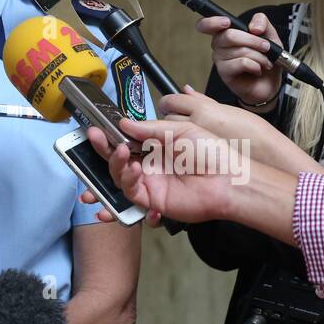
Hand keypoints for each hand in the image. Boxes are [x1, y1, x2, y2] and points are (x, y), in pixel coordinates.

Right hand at [79, 119, 240, 223]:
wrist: (229, 179)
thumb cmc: (212, 152)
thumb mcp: (180, 131)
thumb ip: (149, 129)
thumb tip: (124, 123)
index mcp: (157, 146)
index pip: (126, 140)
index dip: (111, 135)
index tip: (99, 126)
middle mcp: (150, 165)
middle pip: (118, 158)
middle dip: (104, 148)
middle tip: (94, 136)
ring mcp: (150, 183)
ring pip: (119, 175)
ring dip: (115, 163)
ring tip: (121, 152)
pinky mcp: (152, 200)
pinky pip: (130, 193)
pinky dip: (126, 180)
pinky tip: (131, 169)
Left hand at [160, 85, 323, 175]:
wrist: (263, 159)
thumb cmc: (253, 135)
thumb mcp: (227, 111)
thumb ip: (202, 101)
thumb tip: (186, 90)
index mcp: (204, 110)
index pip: (172, 100)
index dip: (169, 103)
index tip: (169, 105)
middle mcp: (195, 125)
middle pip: (167, 116)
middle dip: (170, 118)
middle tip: (176, 124)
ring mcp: (192, 143)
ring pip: (169, 132)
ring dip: (171, 133)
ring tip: (183, 139)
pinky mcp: (193, 158)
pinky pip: (176, 149)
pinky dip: (176, 148)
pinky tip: (185, 151)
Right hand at [195, 13, 282, 106]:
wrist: (270, 82)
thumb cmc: (266, 58)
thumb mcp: (269, 35)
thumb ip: (262, 22)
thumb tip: (254, 27)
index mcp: (224, 32)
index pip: (205, 25)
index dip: (212, 22)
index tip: (226, 22)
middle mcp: (218, 45)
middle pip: (228, 35)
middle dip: (253, 41)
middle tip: (266, 47)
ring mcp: (219, 60)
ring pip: (239, 50)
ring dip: (259, 56)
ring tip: (264, 62)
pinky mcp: (225, 73)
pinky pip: (242, 63)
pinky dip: (255, 66)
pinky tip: (257, 69)